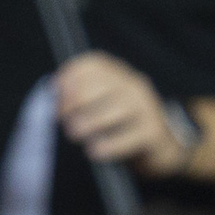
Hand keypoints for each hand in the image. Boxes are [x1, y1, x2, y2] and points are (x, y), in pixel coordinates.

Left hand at [57, 50, 191, 179]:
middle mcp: (133, 86)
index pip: (92, 63)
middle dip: (75, 102)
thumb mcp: (103, 107)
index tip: (55, 100)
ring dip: (89, 123)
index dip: (69, 78)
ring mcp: (145, 108)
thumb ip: (81, 100)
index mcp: (118, 75)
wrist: (162, 146)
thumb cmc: (122, 127)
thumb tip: (51, 102)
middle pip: (101, 84)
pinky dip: (108, 145)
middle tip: (64, 121)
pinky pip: (129, 137)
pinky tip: (94, 151)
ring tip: (75, 134)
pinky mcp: (152, 132)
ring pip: (115, 109)